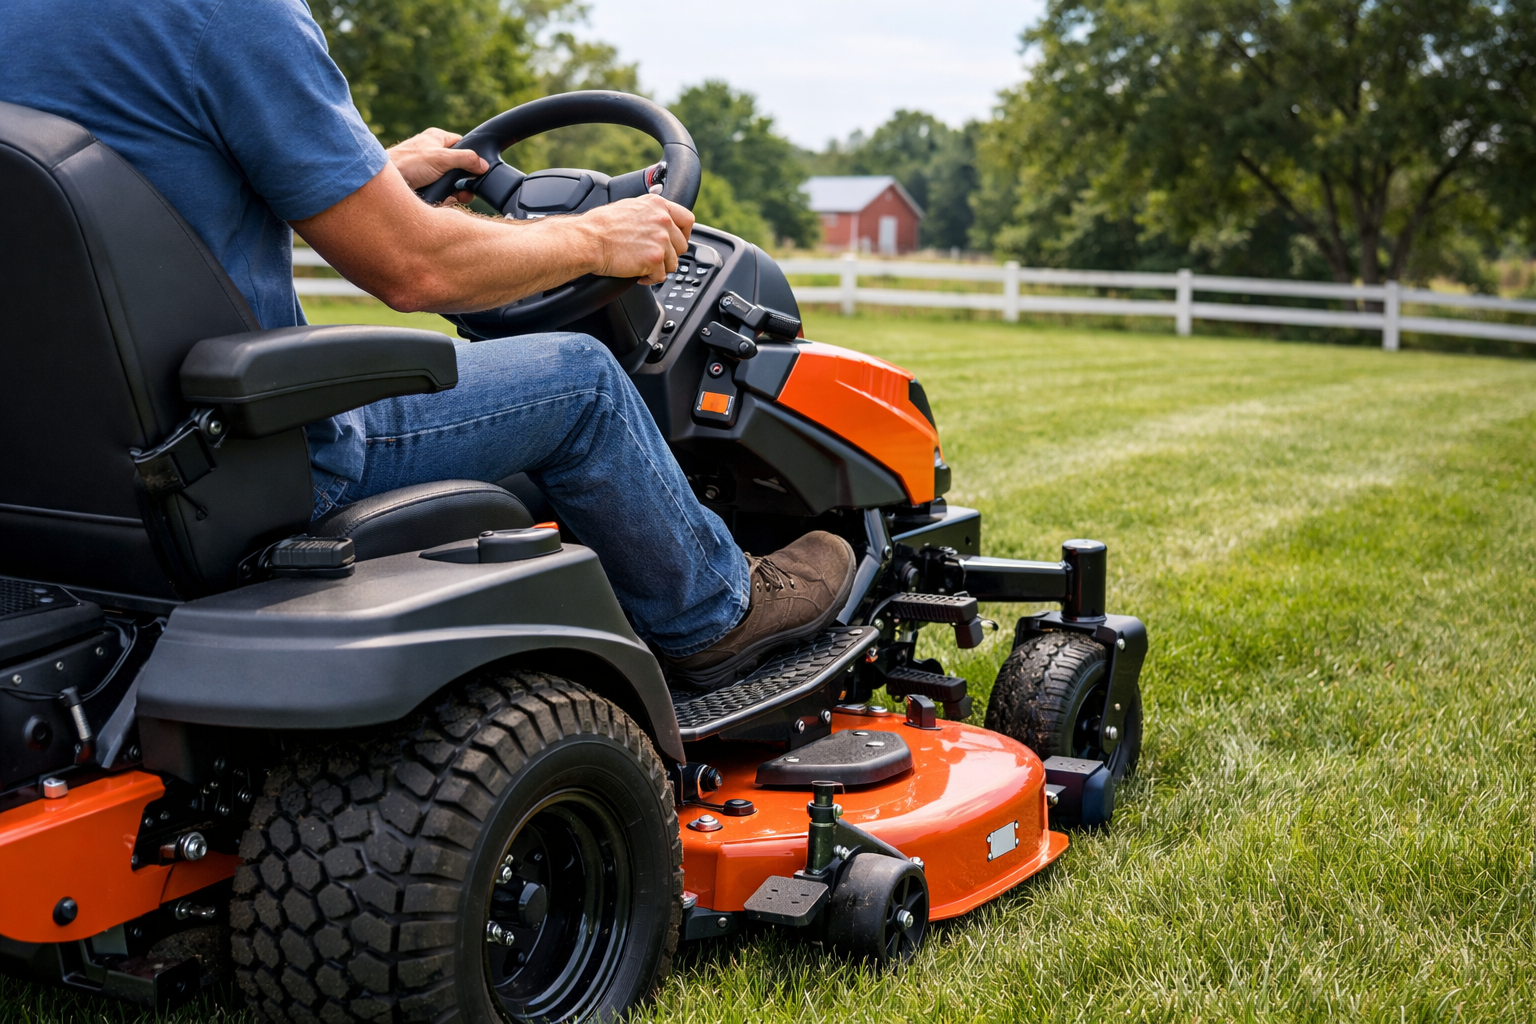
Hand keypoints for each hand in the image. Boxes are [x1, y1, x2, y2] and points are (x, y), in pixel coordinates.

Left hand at [387, 128, 486, 198]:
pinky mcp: (424, 185)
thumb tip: (484, 165)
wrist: (383, 186)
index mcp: (436, 138)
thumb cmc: (407, 164)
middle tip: (466, 189)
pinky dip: (444, 199)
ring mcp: (428, 170)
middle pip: (459, 167)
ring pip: (451, 182)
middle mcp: (433, 153)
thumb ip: (465, 159)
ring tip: (456, 197)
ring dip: (456, 192)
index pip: (463, 144)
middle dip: (464, 181)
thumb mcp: (441, 158)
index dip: (471, 157)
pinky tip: (443, 201)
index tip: (477, 170)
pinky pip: (441, 193)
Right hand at [575, 195, 694, 283]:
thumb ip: (650, 213)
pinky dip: (649, 278)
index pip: (687, 220)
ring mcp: (661, 239)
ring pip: (672, 263)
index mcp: (658, 205)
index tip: (676, 242)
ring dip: (658, 268)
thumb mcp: (631, 207)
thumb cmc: (602, 226)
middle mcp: (663, 219)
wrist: (589, 240)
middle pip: (682, 245)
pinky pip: (661, 276)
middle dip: (668, 255)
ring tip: (641, 266)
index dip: (684, 234)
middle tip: (652, 259)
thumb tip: (660, 221)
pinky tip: (637, 274)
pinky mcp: (655, 258)